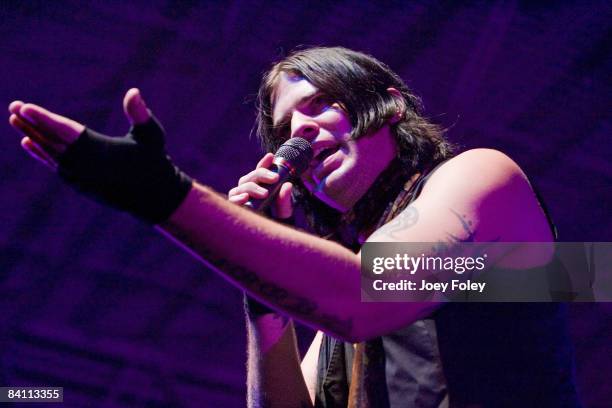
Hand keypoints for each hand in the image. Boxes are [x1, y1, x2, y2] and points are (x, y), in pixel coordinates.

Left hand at [7, 89, 191, 223]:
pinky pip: (54, 165)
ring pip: (49, 153)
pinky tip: (30, 143)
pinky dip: (40, 154)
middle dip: (30, 123)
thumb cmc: (154, 162)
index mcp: (98, 150)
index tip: (23, 107)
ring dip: (32, 135)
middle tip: (13, 107)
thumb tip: (133, 92)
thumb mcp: (151, 135)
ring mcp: (79, 177)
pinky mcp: (80, 184)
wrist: (155, 197)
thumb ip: (140, 114)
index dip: (42, 118)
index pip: (63, 131)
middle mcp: (83, 165)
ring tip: (15, 120)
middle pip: (50, 140)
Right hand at [228, 153, 293, 219]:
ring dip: (253, 187)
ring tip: (265, 193)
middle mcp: (248, 187)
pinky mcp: (234, 206)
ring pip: (243, 186)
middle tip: (275, 178)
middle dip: (262, 174)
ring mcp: (240, 196)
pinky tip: (245, 197)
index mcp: (260, 184)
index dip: (265, 163)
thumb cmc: (275, 216)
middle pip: (252, 176)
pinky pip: (232, 199)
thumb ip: (285, 198)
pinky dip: (237, 198)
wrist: (268, 230)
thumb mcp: (284, 208)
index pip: (260, 170)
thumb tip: (288, 185)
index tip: (271, 157)